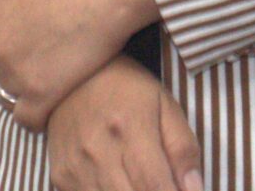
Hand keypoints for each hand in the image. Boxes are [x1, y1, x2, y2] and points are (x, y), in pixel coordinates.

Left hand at [0, 0, 157, 129]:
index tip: (11, 60)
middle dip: (7, 76)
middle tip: (34, 71)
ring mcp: (14, 73)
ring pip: (7, 99)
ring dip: (23, 95)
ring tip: (47, 85)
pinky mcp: (39, 95)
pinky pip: (26, 120)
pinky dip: (37, 117)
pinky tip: (51, 106)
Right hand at [46, 56, 205, 190]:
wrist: (74, 75)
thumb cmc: (127, 88)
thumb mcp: (165, 105)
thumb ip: (183, 148)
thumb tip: (194, 190)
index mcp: (131, 128)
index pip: (155, 186)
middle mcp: (99, 150)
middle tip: (163, 184)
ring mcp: (75, 165)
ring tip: (141, 181)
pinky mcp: (60, 176)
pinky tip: (120, 181)